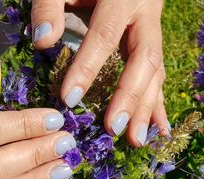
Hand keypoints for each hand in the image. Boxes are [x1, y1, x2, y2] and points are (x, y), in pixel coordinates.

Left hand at [32, 0, 167, 146]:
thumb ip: (50, 5)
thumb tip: (44, 42)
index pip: (105, 35)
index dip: (88, 68)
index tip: (69, 100)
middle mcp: (146, 15)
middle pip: (144, 59)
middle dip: (130, 97)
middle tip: (114, 129)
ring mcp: (154, 31)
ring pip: (156, 72)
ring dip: (147, 108)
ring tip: (136, 140)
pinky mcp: (154, 45)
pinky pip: (159, 76)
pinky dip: (157, 104)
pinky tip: (159, 128)